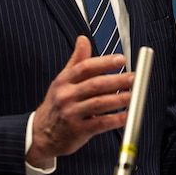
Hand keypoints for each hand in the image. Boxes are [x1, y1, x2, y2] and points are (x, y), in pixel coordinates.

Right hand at [27, 36, 133, 167]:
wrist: (42, 134)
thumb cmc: (56, 105)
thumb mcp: (61, 81)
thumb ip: (76, 61)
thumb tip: (83, 40)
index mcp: (63, 81)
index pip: (85, 68)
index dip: (104, 62)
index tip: (121, 59)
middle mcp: (66, 96)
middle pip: (95, 85)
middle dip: (117, 80)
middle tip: (133, 77)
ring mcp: (71, 113)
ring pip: (99, 103)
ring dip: (119, 99)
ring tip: (134, 94)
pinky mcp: (78, 131)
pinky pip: (100, 124)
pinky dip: (115, 119)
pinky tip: (126, 115)